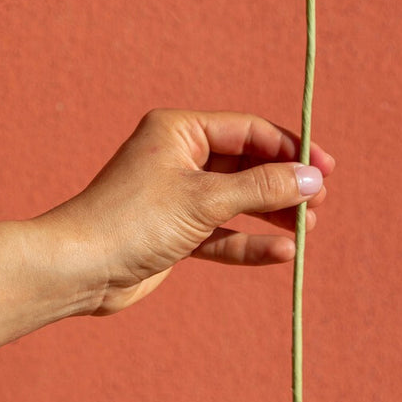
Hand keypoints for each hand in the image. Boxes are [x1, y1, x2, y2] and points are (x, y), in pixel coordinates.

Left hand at [41, 109, 334, 314]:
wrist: (75, 271)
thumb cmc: (134, 220)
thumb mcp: (205, 199)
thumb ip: (262, 187)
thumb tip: (312, 179)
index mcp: (181, 130)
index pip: (249, 130)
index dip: (290, 148)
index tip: (325, 168)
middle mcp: (181, 156)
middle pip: (248, 164)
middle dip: (284, 183)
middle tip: (320, 201)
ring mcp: (179, 194)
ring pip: (238, 198)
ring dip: (272, 212)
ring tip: (309, 228)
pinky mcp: (176, 230)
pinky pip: (222, 231)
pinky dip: (249, 241)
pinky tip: (281, 252)